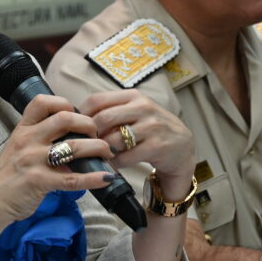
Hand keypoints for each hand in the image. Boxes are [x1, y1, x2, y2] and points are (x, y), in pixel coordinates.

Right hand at [0, 94, 113, 226]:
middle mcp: (27, 140)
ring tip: (106, 153)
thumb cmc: (8, 176)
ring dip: (97, 148)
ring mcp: (32, 161)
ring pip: (73, 147)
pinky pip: (72, 178)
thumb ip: (40, 138)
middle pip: (65, 119)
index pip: (43, 102)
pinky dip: (93, 178)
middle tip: (98, 135)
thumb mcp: (18, 148)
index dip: (65, 103)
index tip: (77, 114)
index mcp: (23, 129)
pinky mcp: (39, 182)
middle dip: (89, 125)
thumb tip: (73, 134)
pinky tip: (105, 178)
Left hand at [78, 89, 194, 199]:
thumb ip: (112, 111)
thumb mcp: (134, 112)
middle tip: (88, 145)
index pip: (97, 100)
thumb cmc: (151, 129)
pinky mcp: (157, 146)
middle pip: (103, 119)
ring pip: (113, 139)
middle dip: (91, 135)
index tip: (79, 128)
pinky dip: (116, 162)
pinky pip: (126, 157)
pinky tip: (115, 164)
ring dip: (103, 151)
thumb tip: (79, 120)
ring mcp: (152, 126)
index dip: (83, 115)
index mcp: (133, 96)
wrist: (182, 147)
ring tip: (102, 156)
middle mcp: (143, 107)